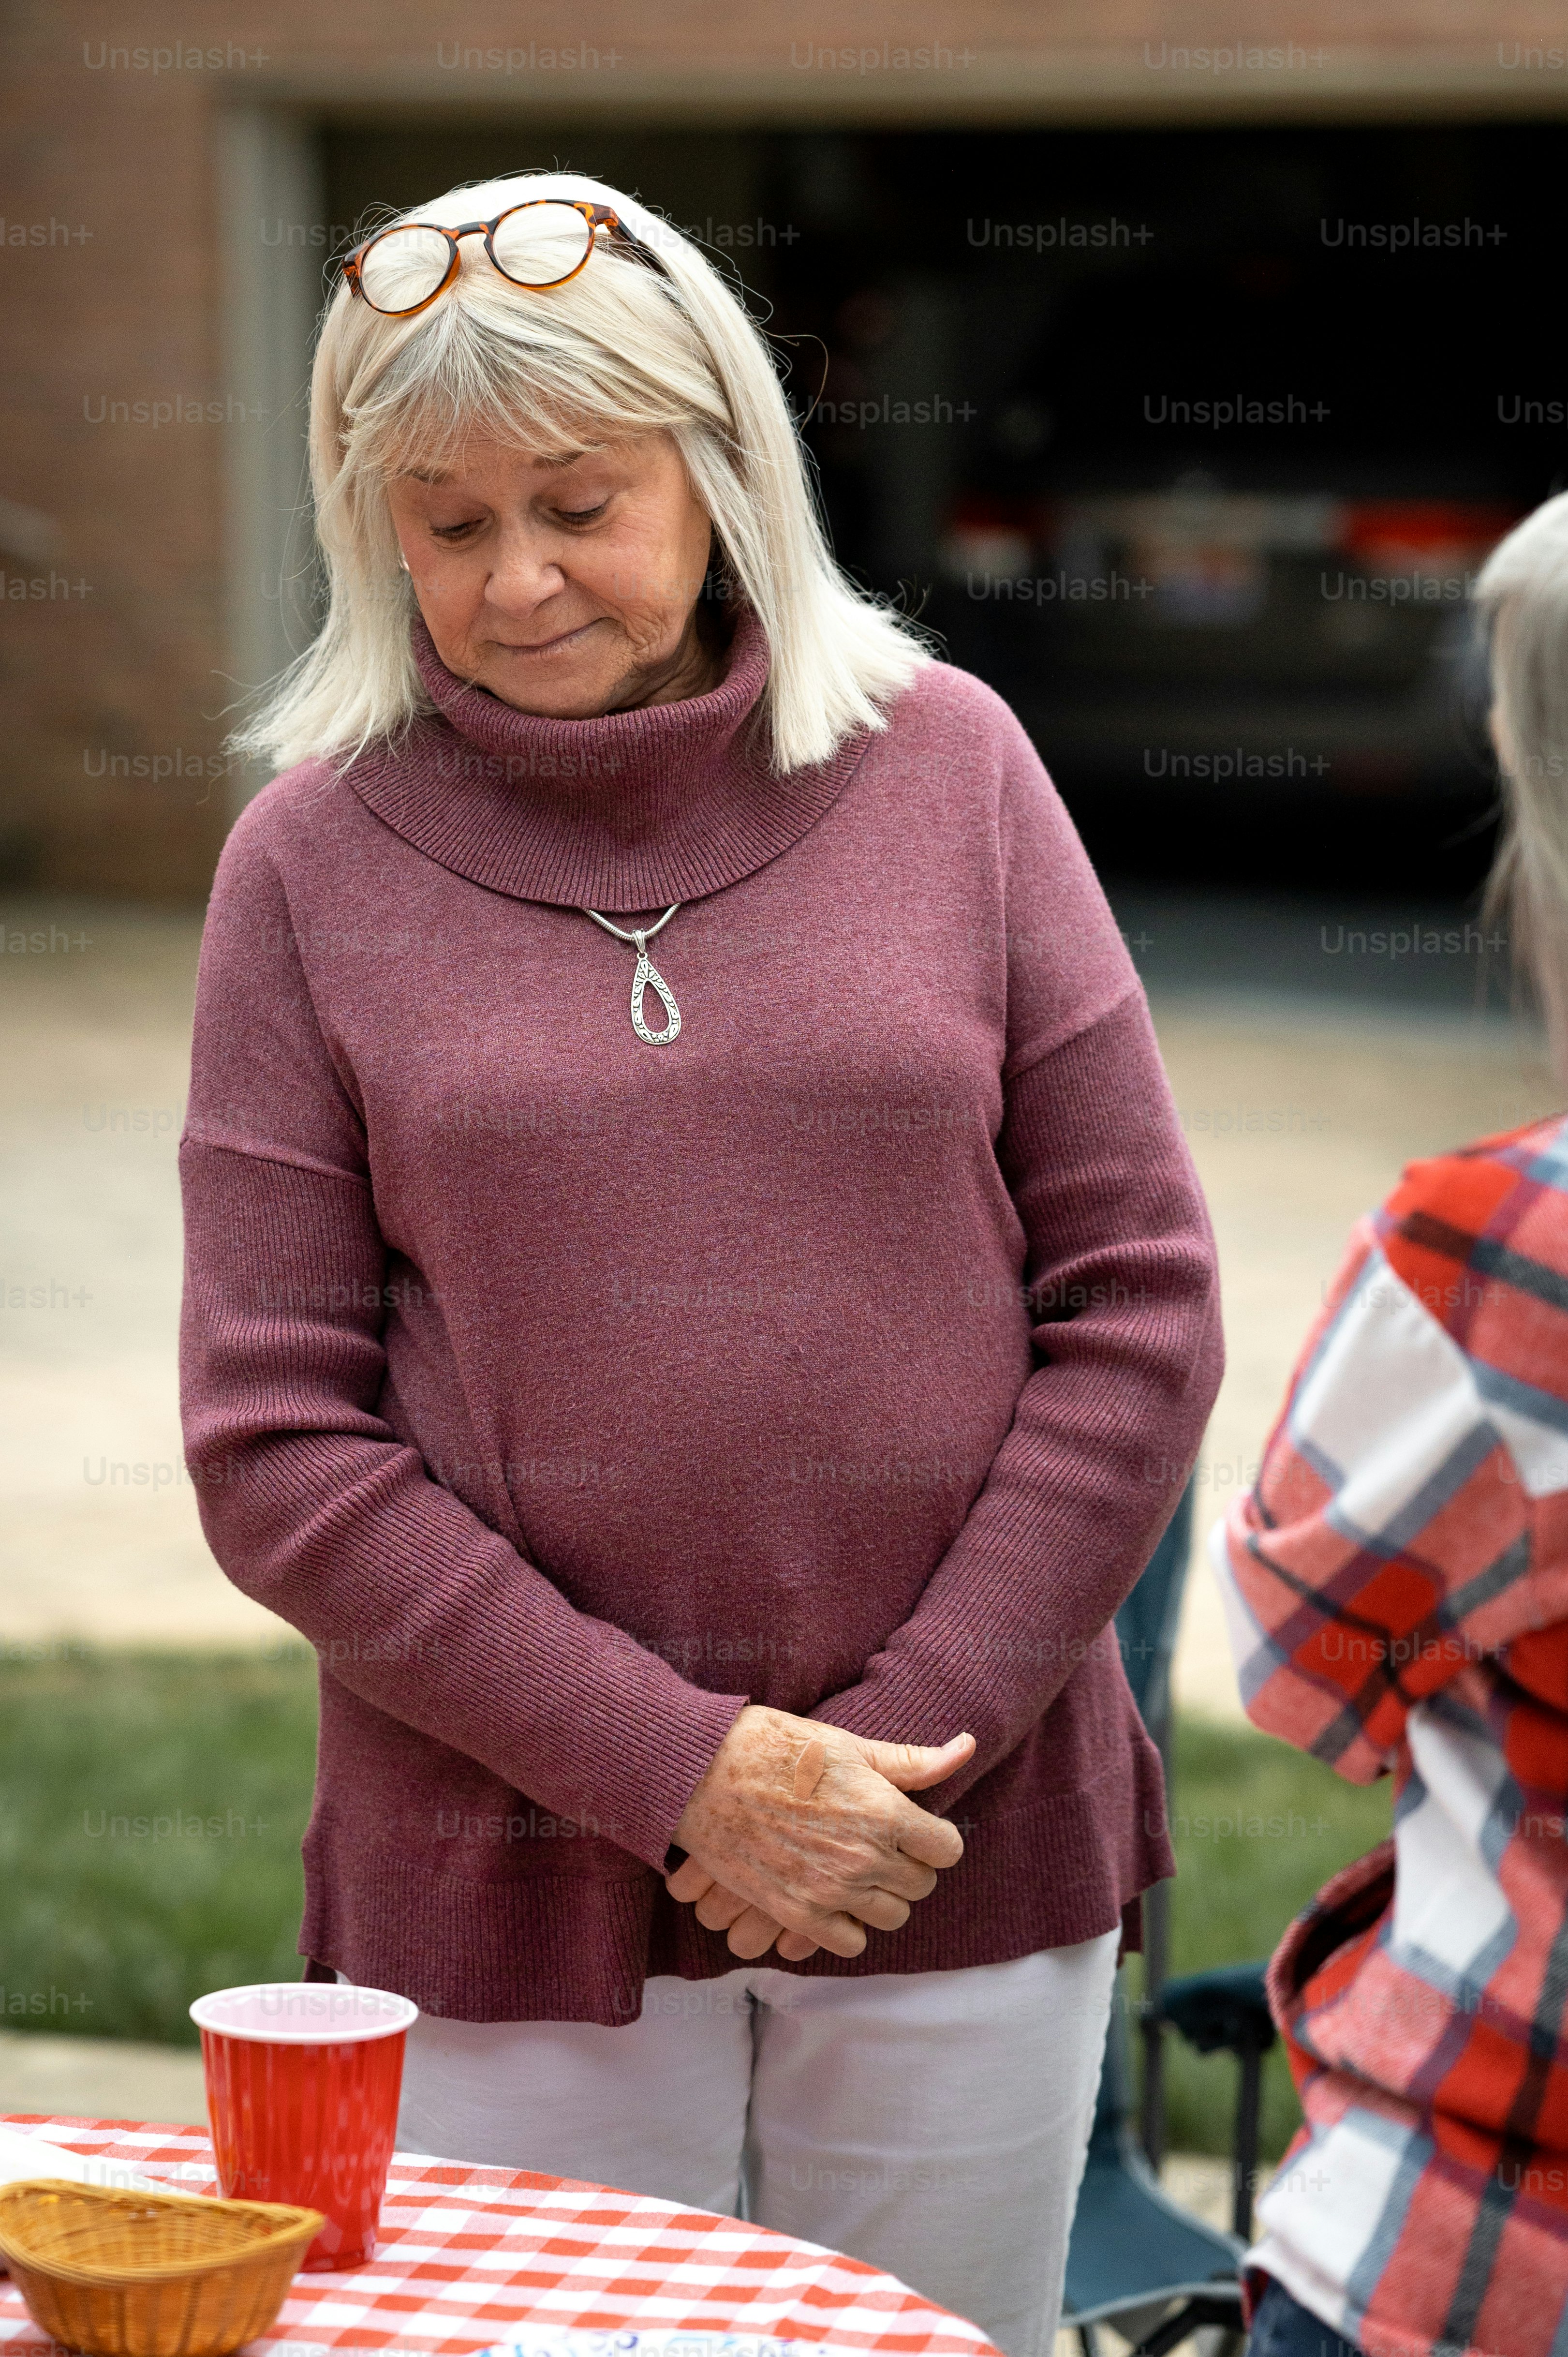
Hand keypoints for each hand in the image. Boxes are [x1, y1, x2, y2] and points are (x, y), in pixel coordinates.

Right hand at [667, 1707, 974, 1959]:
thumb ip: (911, 1761)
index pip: (947, 1849)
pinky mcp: (795, 1913)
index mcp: (884, 1811)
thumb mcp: (849, 1745)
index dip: (932, 1837)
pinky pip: (849, 1942)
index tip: (911, 1827)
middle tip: (878, 1842)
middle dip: (906, 1864)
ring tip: (852, 1867)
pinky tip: (830, 1894)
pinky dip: (846, 1924)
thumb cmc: (777, 1748)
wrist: (703, 1772)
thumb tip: (966, 1748)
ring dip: (879, 1896)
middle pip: (920, 1885)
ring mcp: (830, 1890)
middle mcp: (865, 1857)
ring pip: (890, 1917)